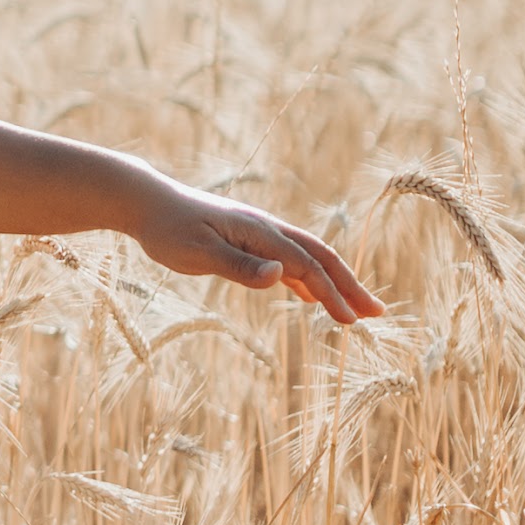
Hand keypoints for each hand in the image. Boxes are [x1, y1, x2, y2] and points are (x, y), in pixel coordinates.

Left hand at [126, 170, 381, 324]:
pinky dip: (306, 280)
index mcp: (259, 232)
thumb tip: (281, 276)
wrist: (146, 201)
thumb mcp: (196, 252)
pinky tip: (312, 298)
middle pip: (320, 258)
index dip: (332, 294)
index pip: (306, 267)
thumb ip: (238, 266)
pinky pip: (287, 262)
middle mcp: (266, 230)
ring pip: (307, 259)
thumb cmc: (166, 228)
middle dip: (349, 286)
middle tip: (378, 314)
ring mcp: (259, 235)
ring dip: (334, 283)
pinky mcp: (247, 241)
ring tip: (357, 310)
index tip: (351, 323)